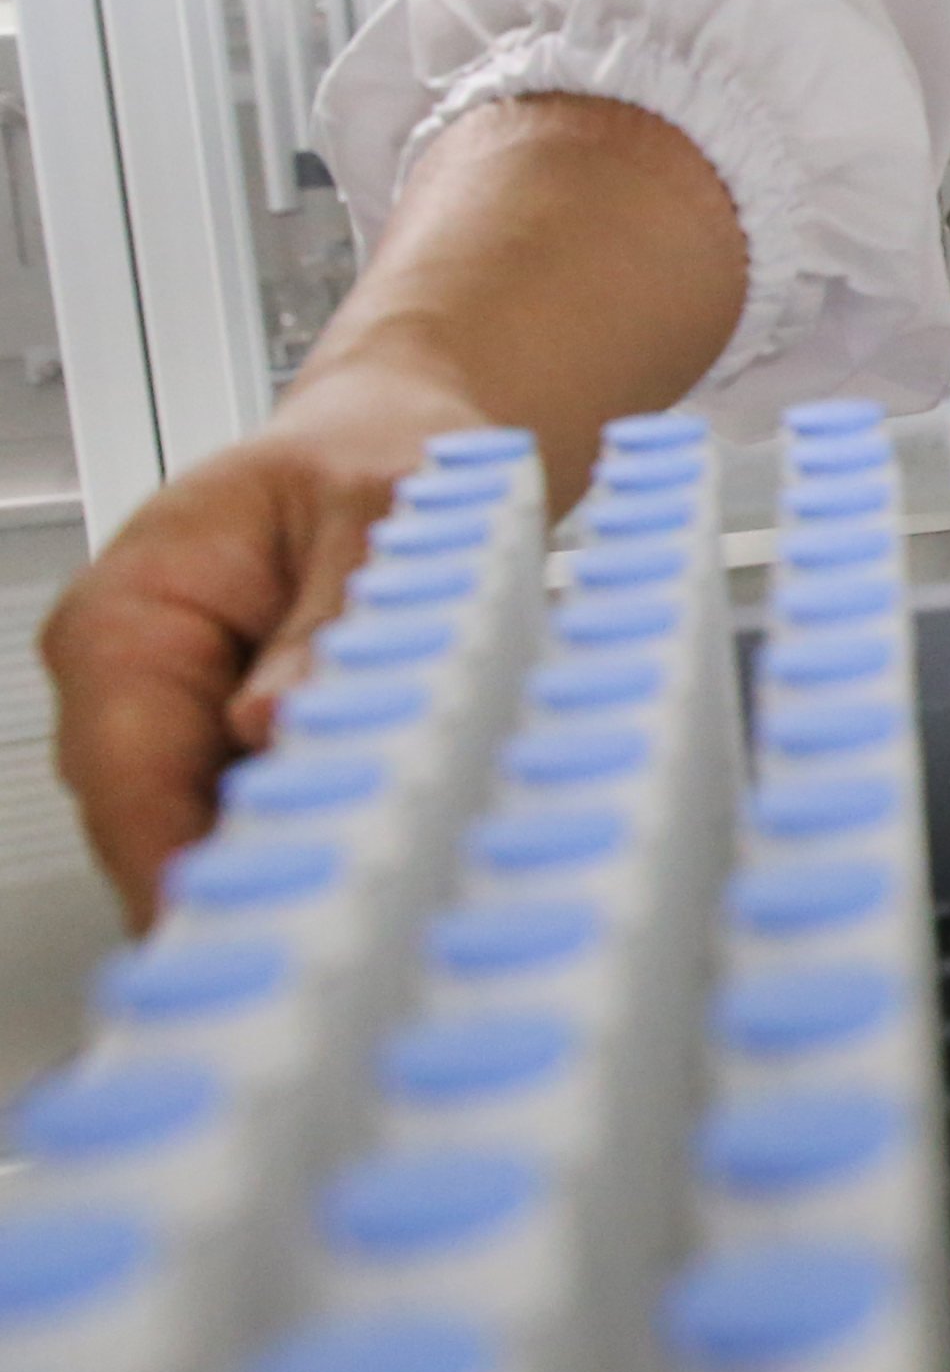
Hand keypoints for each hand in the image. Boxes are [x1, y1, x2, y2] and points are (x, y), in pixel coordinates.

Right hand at [42, 92, 746, 929]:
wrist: (404, 434)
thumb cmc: (376, 450)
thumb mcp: (376, 511)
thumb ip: (328, 619)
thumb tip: (274, 722)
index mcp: (129, 613)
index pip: (123, 771)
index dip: (178, 861)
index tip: (247, 922)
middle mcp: (137, 678)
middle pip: (159, 827)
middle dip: (246, 884)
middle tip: (339, 937)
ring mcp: (185, 722)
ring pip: (214, 838)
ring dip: (292, 872)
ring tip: (382, 903)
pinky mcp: (245, 751)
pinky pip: (270, 820)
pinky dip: (324, 841)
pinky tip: (390, 862)